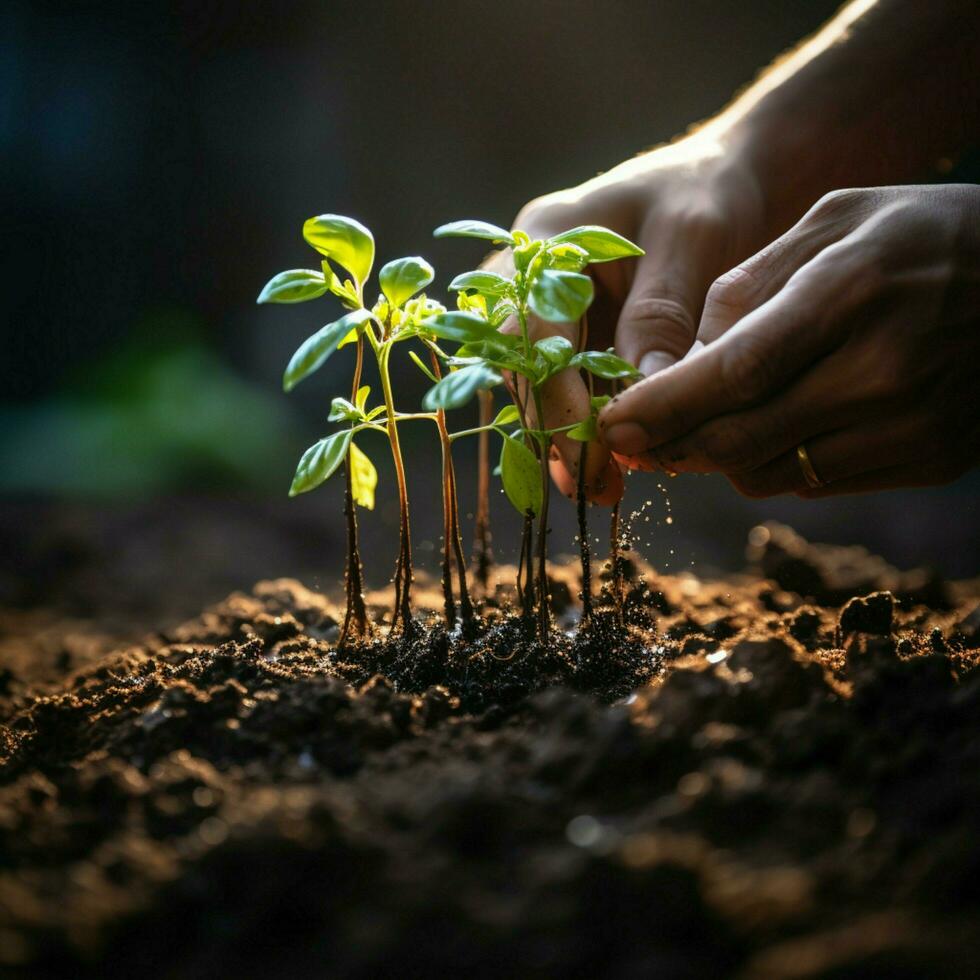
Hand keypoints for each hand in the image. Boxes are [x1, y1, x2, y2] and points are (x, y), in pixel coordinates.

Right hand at [487, 133, 767, 502]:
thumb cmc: (708, 193)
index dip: (555, 399)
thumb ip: (661, 315)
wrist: (723, 176)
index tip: (593, 455)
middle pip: (518, 365)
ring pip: (532, 383)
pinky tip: (610, 459)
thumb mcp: (692, 240)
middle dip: (551, 429)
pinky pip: (561, 384)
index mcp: (545, 238)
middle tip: (594, 487)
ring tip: (601, 488)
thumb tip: (639, 402)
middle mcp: (527, 275)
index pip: (531, 332)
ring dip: (562, 436)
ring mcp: (543, 305)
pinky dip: (582, 422)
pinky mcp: (568, 331)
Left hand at [599, 184, 979, 496]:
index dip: (663, 407)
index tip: (610, 424)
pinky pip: (818, 482)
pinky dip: (775, 462)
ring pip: (772, 472)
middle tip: (633, 437)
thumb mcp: (836, 219)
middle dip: (673, 444)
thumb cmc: (921, 234)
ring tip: (700, 424)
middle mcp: (884, 370)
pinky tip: (774, 426)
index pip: (735, 372)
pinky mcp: (930, 458)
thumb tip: (685, 356)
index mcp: (851, 292)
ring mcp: (914, 424)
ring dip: (719, 456)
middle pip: (742, 438)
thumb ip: (750, 284)